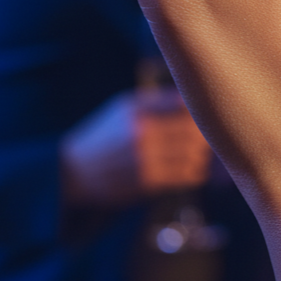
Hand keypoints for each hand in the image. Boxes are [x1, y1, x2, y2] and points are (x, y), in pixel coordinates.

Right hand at [60, 87, 211, 206]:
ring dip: (201, 154)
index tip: (203, 115)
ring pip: (194, 155)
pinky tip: (190, 168)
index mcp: (137, 110)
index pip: (184, 105)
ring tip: (197, 153)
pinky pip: (186, 176)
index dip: (200, 111)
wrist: (75, 172)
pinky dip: (194, 171)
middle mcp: (142, 133)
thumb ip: (157, 101)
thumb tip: (192, 98)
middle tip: (205, 136)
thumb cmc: (105, 135)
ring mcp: (146, 159)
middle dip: (204, 134)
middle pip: (193, 131)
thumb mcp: (123, 108)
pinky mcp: (148, 182)